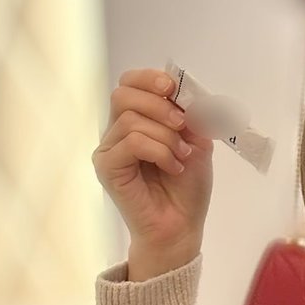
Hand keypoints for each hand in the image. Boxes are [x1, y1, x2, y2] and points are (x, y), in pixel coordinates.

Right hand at [93, 68, 214, 276]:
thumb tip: (187, 91)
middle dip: (159, 104)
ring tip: (182, 156)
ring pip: (131, 119)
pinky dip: (159, 151)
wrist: (182, 226)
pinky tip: (172, 167)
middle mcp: (116, 131)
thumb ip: (191, 113)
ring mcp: (108, 149)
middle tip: (183, 126)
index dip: (149, 78)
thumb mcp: (198, 141)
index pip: (129, 83)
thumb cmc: (187, 187)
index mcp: (136, 119)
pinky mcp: (106, 167)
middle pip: (123, 94)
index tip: (173, 88)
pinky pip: (131, 142)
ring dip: (166, 136)